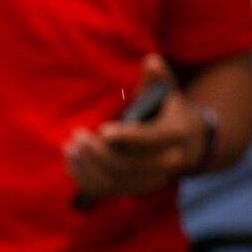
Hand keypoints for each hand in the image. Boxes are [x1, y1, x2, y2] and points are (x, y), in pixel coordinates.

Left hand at [63, 55, 208, 203]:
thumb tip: (150, 61)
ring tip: (70, 147)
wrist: (181, 142)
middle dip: (98, 154)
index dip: (127, 137)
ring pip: (113, 182)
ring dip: (87, 167)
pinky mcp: (131, 190)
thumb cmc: (165, 110)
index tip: (102, 130)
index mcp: (175, 135)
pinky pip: (104, 190)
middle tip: (77, 136)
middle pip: (127, 166)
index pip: (151, 140)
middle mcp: (165, 163)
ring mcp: (148, 180)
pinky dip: (84, 178)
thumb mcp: (166, 92)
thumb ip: (157, 78)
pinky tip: (71, 160)